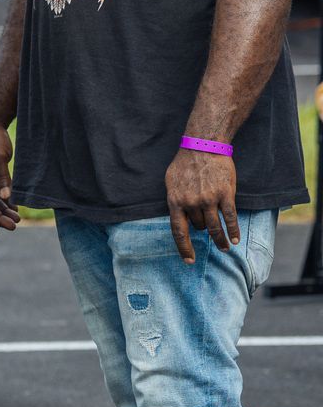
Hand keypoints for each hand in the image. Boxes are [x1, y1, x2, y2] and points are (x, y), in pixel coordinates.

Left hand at [165, 147, 238, 262]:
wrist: (203, 146)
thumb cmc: (185, 164)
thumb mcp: (171, 182)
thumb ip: (174, 200)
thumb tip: (176, 216)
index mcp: (174, 201)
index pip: (178, 231)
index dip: (184, 248)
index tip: (189, 260)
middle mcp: (191, 203)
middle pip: (198, 227)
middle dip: (202, 229)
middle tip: (208, 230)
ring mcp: (208, 199)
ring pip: (214, 226)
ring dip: (221, 239)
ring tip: (225, 247)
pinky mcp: (225, 195)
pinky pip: (230, 218)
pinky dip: (233, 230)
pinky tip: (235, 238)